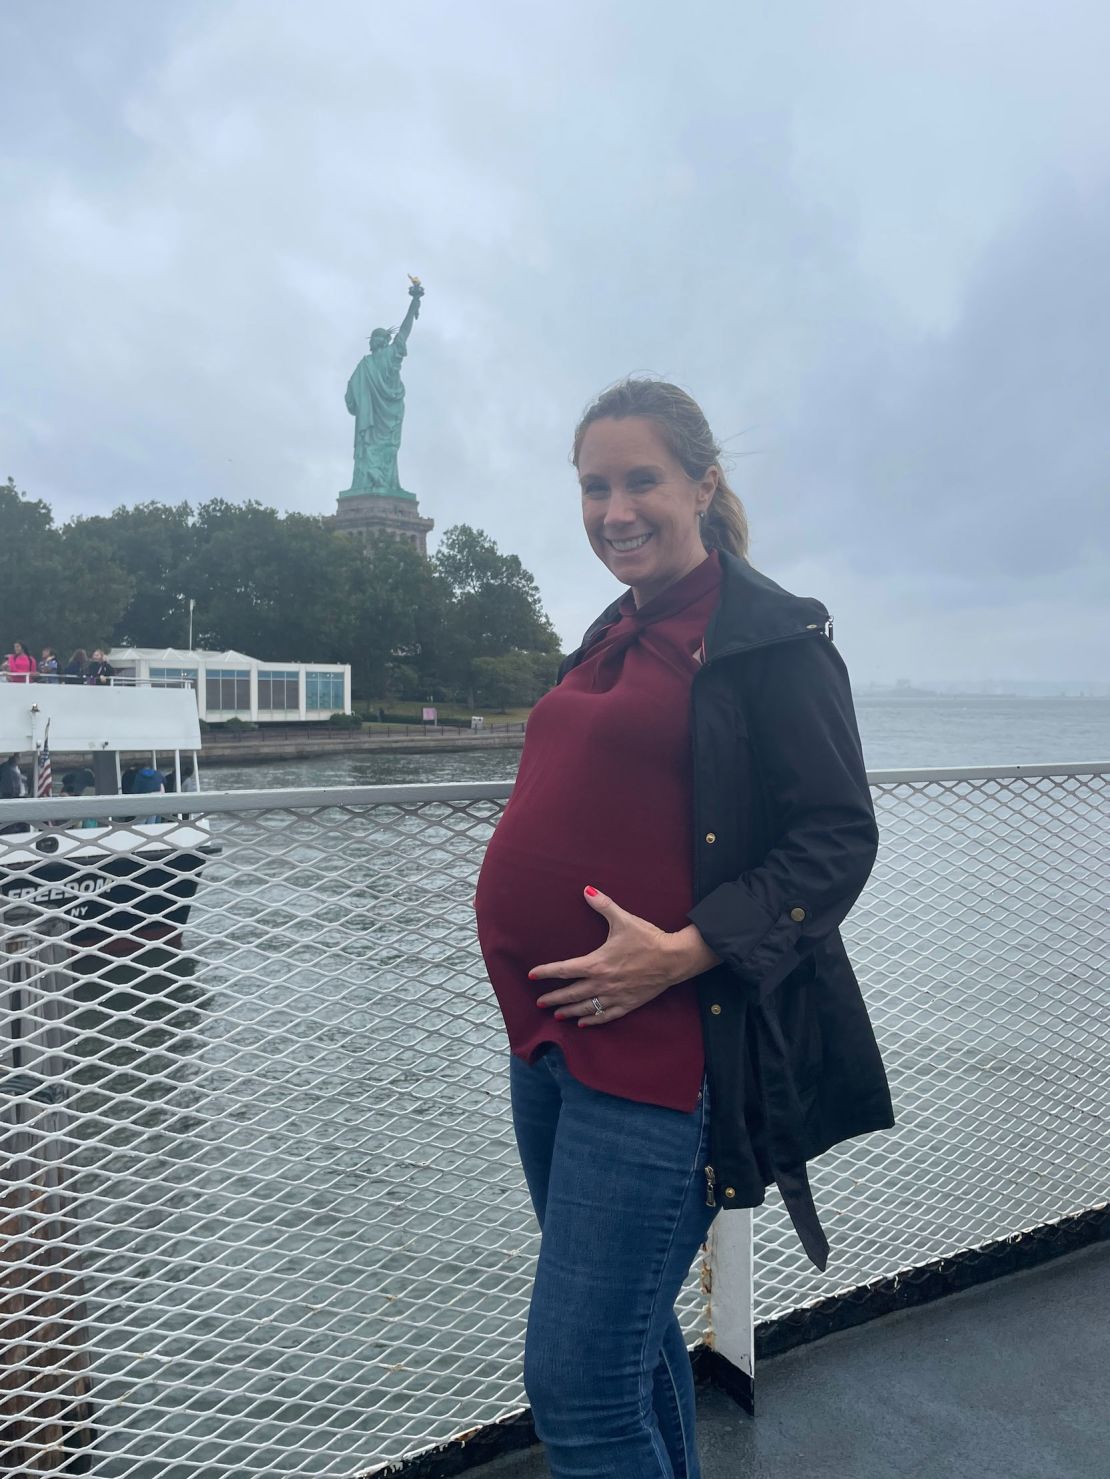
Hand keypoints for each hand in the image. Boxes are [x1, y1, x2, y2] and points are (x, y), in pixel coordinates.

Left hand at [529, 886, 719, 1026]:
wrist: (673, 958)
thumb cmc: (648, 938)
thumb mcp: (623, 920)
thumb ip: (603, 905)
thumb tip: (587, 890)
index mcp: (597, 963)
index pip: (564, 970)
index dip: (546, 972)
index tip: (532, 974)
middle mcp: (602, 983)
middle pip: (571, 993)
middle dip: (553, 998)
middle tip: (540, 1002)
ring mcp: (614, 996)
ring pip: (585, 1008)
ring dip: (569, 1011)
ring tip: (557, 1014)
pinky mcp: (628, 1004)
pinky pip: (605, 1016)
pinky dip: (593, 1020)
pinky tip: (584, 1023)